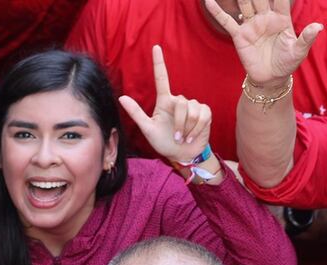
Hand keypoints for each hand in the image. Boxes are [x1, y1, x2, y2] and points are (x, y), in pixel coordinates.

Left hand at [118, 45, 212, 162]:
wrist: (183, 155)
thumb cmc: (164, 142)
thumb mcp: (148, 130)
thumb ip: (136, 114)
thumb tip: (121, 98)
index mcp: (164, 102)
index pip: (162, 78)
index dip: (159, 62)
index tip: (155, 47)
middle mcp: (178, 101)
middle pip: (180, 102)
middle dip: (179, 122)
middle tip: (177, 137)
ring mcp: (193, 106)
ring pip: (192, 110)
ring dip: (187, 128)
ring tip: (184, 138)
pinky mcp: (205, 113)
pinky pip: (202, 116)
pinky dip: (197, 129)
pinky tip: (192, 136)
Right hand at [203, 0, 321, 87]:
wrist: (271, 79)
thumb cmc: (286, 63)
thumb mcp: (299, 51)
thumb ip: (307, 38)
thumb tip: (319, 27)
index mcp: (281, 18)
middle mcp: (265, 18)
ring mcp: (251, 25)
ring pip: (245, 3)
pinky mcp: (240, 35)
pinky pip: (227, 21)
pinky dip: (217, 11)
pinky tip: (208, 0)